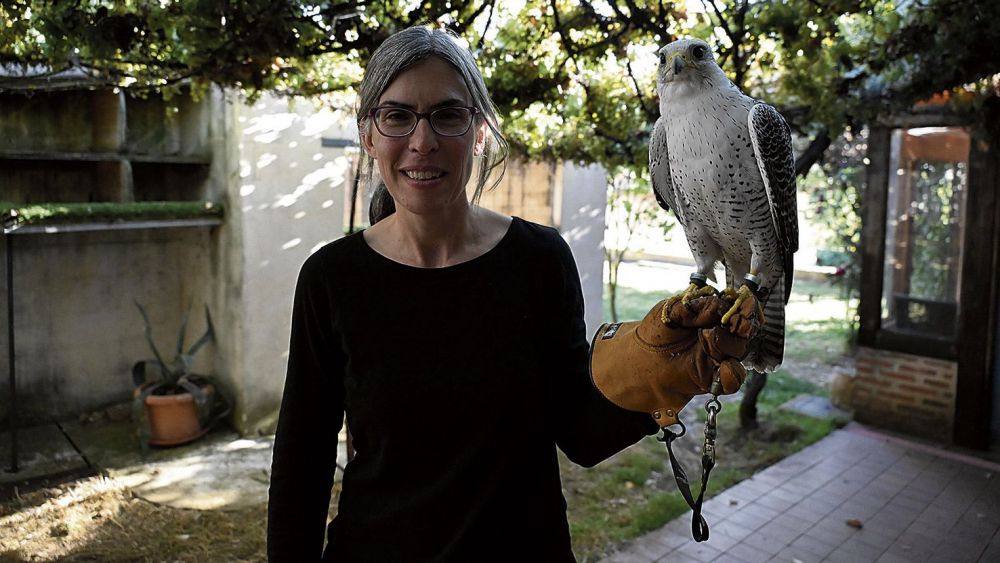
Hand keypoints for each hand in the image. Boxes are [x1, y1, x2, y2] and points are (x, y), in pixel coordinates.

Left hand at [590, 293, 758, 426]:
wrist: (640, 360)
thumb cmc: (656, 331)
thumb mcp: (672, 310)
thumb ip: (697, 306)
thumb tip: (721, 305)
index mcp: (714, 315)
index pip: (740, 308)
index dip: (745, 306)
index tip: (742, 304)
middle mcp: (721, 335)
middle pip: (744, 329)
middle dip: (740, 324)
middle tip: (727, 321)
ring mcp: (719, 356)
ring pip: (738, 351)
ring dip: (727, 343)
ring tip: (706, 337)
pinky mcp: (713, 377)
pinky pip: (733, 379)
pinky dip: (732, 374)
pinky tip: (723, 365)